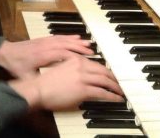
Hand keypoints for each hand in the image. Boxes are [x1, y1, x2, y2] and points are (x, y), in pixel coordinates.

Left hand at [0, 35, 93, 78]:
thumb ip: (39, 81)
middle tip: (92, 52)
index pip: (62, 54)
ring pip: (64, 39)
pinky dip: (69, 37)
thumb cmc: (16, 65)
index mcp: (43, 55)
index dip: (75, 56)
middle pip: (66, 45)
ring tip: (88, 45)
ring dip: (76, 42)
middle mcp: (46, 46)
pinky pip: (59, 37)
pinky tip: (77, 38)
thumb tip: (50, 90)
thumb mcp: (26, 77)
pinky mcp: (44, 39)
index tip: (86, 59)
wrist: (6, 53)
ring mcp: (45, 41)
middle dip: (80, 48)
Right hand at [9, 55, 123, 110]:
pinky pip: (102, 92)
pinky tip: (116, 99)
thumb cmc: (46, 83)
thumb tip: (83, 77)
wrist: (38, 89)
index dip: (106, 70)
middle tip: (119, 84)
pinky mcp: (83, 89)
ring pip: (105, 81)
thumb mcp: (61, 70)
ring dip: (115, 87)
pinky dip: (111, 96)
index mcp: (75, 60)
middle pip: (103, 70)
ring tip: (120, 92)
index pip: (96, 63)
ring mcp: (83, 77)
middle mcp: (81, 66)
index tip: (111, 75)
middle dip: (113, 78)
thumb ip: (73, 70)